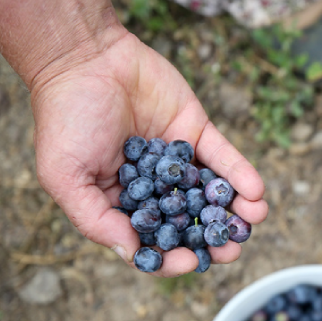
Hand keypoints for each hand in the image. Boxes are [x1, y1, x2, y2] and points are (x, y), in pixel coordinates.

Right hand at [29, 31, 267, 275]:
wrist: (85, 58)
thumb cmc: (65, 118)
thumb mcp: (65, 175)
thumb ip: (96, 219)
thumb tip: (131, 254)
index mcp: (121, 203)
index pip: (152, 241)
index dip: (173, 257)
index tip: (194, 262)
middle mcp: (153, 186)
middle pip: (189, 222)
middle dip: (214, 239)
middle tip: (233, 249)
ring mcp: (177, 160)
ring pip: (211, 193)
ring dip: (236, 211)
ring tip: (254, 219)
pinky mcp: (196, 132)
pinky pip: (224, 158)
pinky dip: (242, 175)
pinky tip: (256, 193)